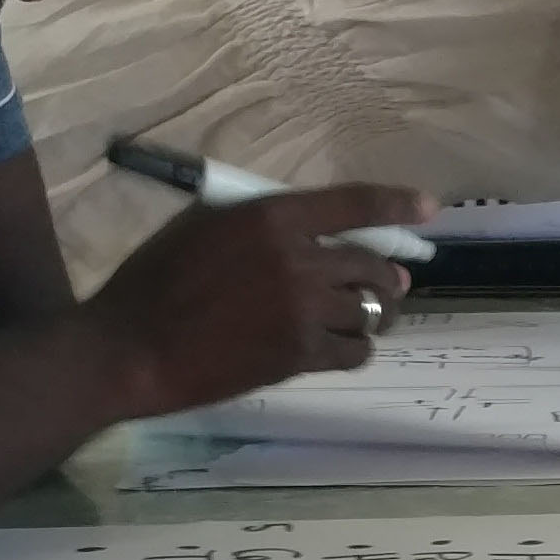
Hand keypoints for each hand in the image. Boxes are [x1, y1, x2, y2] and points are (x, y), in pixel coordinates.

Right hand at [77, 182, 434, 416]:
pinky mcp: (298, 355)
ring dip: (374, 314)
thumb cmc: (153, 282)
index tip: (428, 210)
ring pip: (369, 311)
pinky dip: (356, 348)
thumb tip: (307, 229)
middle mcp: (297, 259)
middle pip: (371, 264)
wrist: (130, 349)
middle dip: (389, 275)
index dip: (397, 205)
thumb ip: (258, 221)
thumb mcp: (202, 226)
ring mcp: (302, 310)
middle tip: (392, 284)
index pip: (353, 204)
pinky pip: (354, 351)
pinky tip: (345, 348)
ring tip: (368, 318)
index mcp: (270, 217)